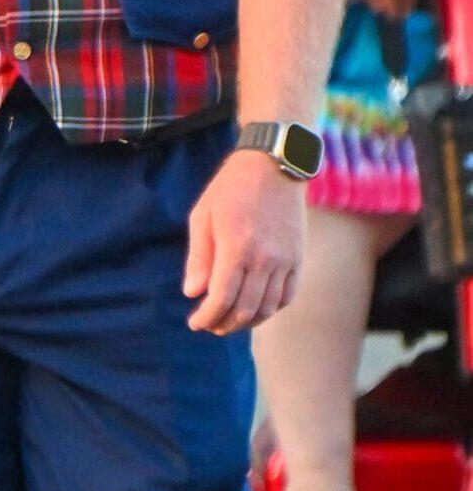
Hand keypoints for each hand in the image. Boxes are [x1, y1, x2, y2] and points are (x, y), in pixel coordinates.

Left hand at [184, 151, 305, 334]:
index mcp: (236, 248)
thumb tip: (193, 293)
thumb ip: (199, 257)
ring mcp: (285, 260)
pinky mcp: (298, 258)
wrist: (274, 165)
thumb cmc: (231, 188)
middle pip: (245, 309)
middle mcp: (264, 258)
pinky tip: (255, 308)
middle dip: (224, 324)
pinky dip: (270, 309)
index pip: (221, 299)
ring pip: (268, 308)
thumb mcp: (203, 216)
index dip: (206, 317)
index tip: (195, 323)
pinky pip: (287, 296)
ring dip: (247, 322)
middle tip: (210, 325)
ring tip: (230, 321)